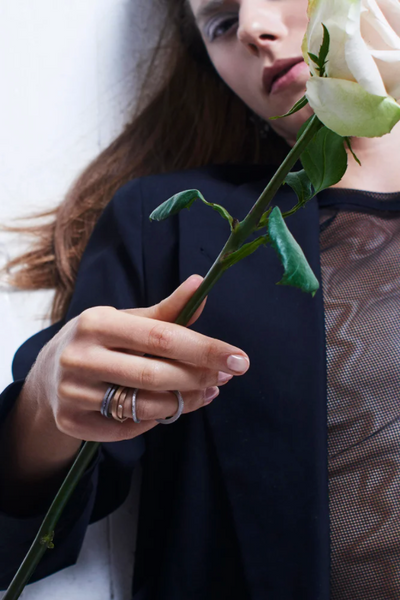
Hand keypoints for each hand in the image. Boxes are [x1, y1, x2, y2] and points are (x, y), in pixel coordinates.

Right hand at [26, 275, 249, 442]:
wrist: (48, 375)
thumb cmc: (99, 342)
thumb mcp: (125, 320)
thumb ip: (166, 311)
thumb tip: (199, 283)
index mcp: (96, 322)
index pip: (162, 337)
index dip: (205, 349)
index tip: (239, 358)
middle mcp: (80, 357)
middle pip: (156, 375)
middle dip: (199, 378)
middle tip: (226, 375)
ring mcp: (72, 392)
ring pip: (145, 406)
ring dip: (186, 402)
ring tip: (206, 391)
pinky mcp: (71, 422)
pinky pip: (129, 428)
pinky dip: (156, 419)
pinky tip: (168, 406)